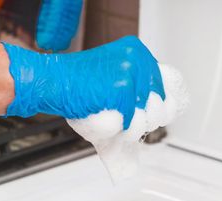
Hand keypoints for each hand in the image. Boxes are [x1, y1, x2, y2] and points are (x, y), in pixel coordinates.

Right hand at [2, 36, 165, 129]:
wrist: (55, 82)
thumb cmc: (79, 85)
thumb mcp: (114, 76)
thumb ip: (139, 88)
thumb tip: (166, 108)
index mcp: (138, 52)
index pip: (165, 89)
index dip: (155, 109)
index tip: (141, 113)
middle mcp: (138, 58)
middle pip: (161, 106)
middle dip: (145, 121)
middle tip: (125, 118)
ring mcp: (131, 72)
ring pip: (148, 117)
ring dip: (133, 127)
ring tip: (115, 119)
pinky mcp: (123, 88)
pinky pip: (130, 122)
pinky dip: (117, 127)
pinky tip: (103, 115)